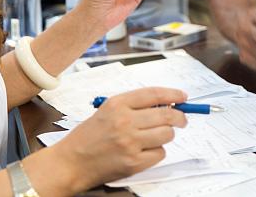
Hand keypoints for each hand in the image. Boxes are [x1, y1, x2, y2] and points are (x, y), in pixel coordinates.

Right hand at [55, 87, 187, 190]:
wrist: (72, 162)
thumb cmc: (89, 136)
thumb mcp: (108, 111)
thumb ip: (134, 106)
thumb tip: (165, 104)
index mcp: (117, 104)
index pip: (154, 94)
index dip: (173, 94)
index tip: (183, 96)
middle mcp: (124, 121)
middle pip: (166, 115)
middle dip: (179, 117)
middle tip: (181, 120)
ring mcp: (130, 143)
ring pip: (167, 134)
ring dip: (167, 135)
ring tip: (156, 136)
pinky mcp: (133, 162)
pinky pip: (160, 153)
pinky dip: (157, 152)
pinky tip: (145, 150)